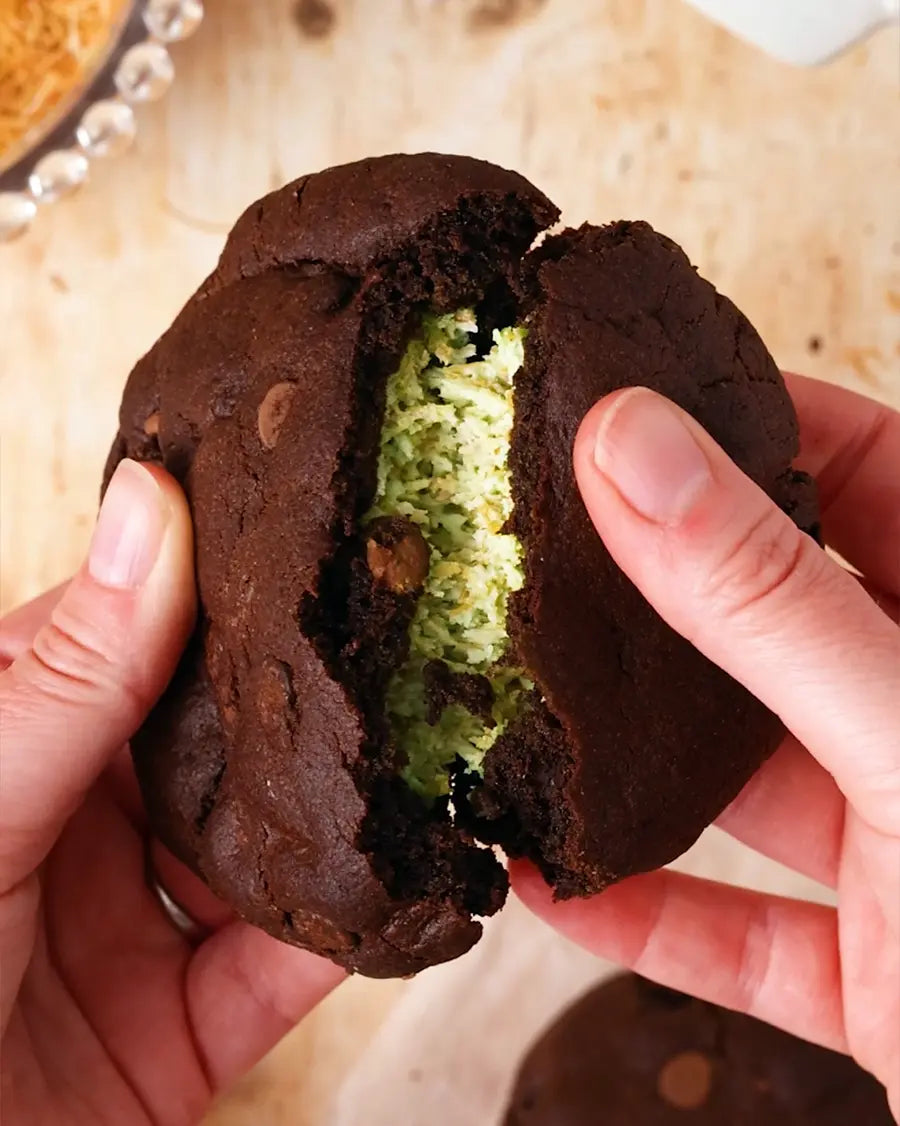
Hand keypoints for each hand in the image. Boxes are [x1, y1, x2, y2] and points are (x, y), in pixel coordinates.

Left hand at [0, 460, 342, 1125]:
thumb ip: (70, 678)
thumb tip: (149, 506)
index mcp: (4, 753)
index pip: (117, 641)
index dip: (205, 586)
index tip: (298, 528)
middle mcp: (67, 832)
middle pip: (204, 746)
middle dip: (291, 703)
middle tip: (391, 627)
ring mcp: (123, 934)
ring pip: (255, 855)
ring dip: (332, 818)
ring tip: (419, 744)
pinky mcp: (176, 1034)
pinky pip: (278, 974)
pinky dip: (346, 938)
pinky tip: (408, 884)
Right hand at [511, 374, 899, 1113]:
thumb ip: (766, 600)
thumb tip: (632, 449)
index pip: (871, 464)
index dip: (751, 422)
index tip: (629, 399)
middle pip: (779, 618)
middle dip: (657, 592)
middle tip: (540, 543)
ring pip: (747, 776)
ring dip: (634, 762)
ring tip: (522, 706)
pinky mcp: (874, 966)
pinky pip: (739, 923)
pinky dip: (646, 911)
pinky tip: (552, 881)